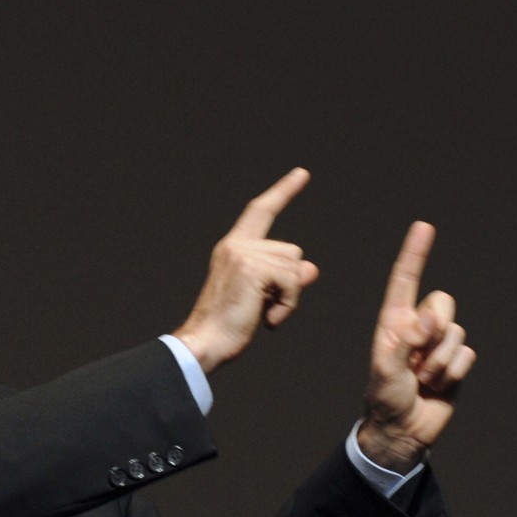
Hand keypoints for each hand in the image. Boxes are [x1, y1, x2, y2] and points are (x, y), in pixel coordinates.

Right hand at [173, 168, 319, 372]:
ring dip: (288, 297)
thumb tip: (311, 268)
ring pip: (294, 267)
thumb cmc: (227, 326)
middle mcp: (236, 246)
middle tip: (263, 309)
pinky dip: (287, 305)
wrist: (205, 342)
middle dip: (289, 283)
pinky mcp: (253, 269)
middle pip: (291, 251)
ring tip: (262, 314)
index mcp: (232, 248)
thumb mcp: (262, 298)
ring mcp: (243, 255)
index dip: (282, 192)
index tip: (301, 174)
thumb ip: (285, 279)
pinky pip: (292, 282)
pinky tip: (267, 320)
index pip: (260, 212)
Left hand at [359, 221, 476, 472]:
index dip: (415, 254)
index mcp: (394, 322)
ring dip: (439, 362)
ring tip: (421, 379)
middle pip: (442, 303)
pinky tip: (437, 386)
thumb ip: (403, 342)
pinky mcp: (455, 362)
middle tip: (416, 358)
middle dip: (434, 328)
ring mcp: (438, 345)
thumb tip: (424, 322)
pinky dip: (452, 374)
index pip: (405, 281)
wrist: (403, 429)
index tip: (424, 227)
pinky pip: (467, 356)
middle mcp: (418, 327)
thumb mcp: (384, 370)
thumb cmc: (384, 397)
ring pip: (457, 333)